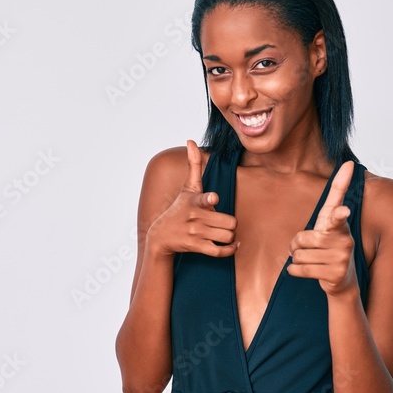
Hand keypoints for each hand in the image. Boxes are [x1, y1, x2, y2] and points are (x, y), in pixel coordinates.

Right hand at [147, 140, 238, 257]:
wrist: (161, 236)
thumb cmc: (179, 208)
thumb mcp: (186, 188)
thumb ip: (193, 164)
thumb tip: (190, 140)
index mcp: (194, 201)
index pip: (204, 199)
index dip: (210, 200)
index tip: (213, 199)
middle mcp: (195, 217)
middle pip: (230, 222)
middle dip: (231, 224)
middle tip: (225, 223)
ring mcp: (195, 233)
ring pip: (227, 236)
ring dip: (230, 237)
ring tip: (226, 234)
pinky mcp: (196, 247)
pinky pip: (219, 251)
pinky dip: (229, 250)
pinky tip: (232, 245)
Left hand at [286, 160, 356, 296]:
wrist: (342, 282)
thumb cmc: (329, 248)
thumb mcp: (328, 226)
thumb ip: (332, 204)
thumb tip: (349, 165)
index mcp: (340, 225)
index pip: (338, 211)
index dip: (339, 203)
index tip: (344, 198)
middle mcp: (345, 239)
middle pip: (304, 238)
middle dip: (296, 245)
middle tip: (306, 249)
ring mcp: (342, 257)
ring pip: (300, 255)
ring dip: (296, 259)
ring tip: (310, 261)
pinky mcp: (335, 274)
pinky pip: (301, 269)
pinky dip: (295, 271)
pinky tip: (303, 271)